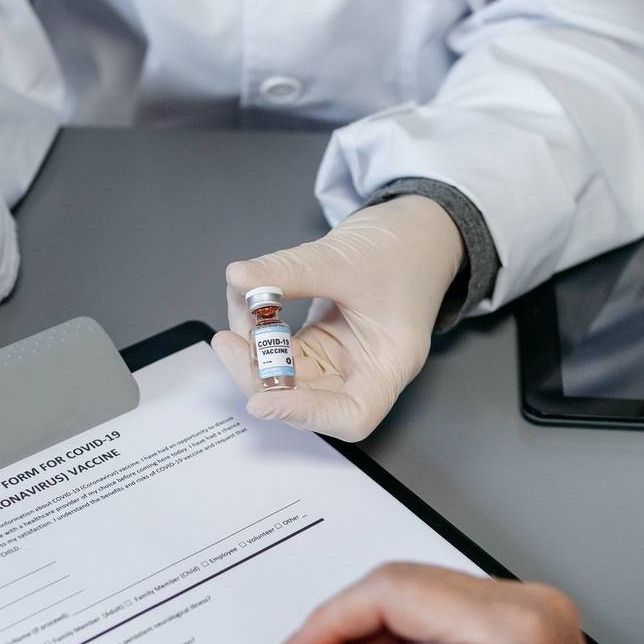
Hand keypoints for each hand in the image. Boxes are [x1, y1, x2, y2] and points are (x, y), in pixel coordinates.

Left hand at [211, 195, 463, 440]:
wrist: (416, 226)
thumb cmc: (402, 247)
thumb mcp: (346, 257)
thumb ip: (290, 271)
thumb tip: (239, 279)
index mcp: (390, 365)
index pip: (351, 416)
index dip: (305, 414)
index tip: (262, 399)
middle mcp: (363, 372)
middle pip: (308, 400)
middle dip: (263, 378)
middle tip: (228, 344)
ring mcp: (339, 360)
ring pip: (287, 377)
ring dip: (253, 351)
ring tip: (236, 307)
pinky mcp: (320, 343)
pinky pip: (282, 349)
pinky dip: (258, 328)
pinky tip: (244, 298)